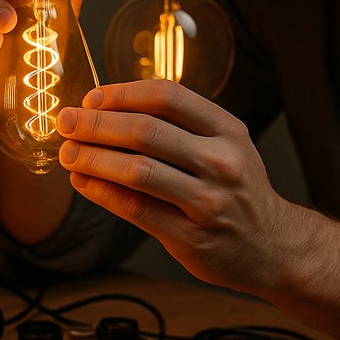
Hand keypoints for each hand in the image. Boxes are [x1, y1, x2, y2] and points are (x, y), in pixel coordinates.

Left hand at [54, 80, 296, 292]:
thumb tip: (107, 110)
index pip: (167, 96)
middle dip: (96, 124)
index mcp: (227, 130)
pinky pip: (136, 209)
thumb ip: (178, 127)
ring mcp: (208, 201)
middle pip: (145, 131)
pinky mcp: (191, 237)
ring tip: (68, 152)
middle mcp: (221, 161)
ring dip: (92, 158)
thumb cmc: (237, 190)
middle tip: (66, 122)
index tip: (92, 98)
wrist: (273, 246)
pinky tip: (83, 181)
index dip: (122, 94)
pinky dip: (102, 192)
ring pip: (136, 170)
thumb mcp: (226, 146)